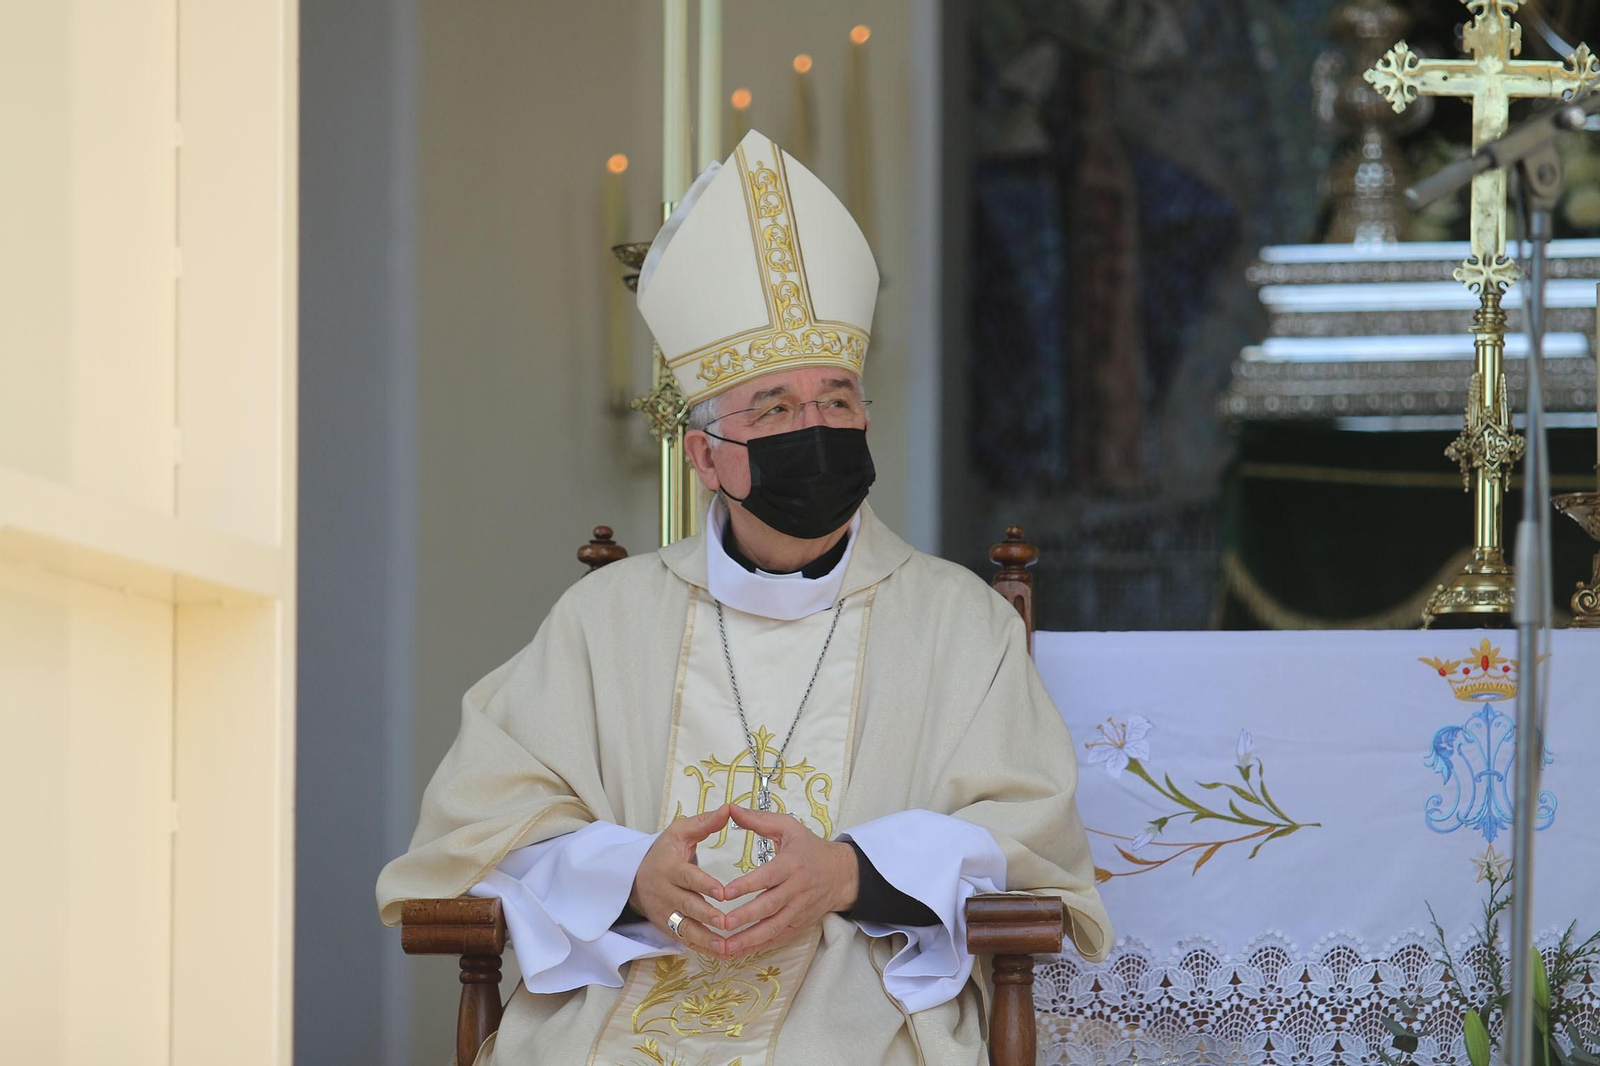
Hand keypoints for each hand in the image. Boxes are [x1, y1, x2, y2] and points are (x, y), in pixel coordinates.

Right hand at [630, 804, 732, 954]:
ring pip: (685, 929)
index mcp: (669, 867)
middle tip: (726, 923)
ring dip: (706, 940)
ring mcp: (665, 913)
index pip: (687, 877)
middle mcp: (665, 893)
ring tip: (726, 947)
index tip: (722, 892)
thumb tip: (729, 810)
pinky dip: (703, 949)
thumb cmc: (665, 852)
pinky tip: (722, 954)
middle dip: (706, 916)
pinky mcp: (667, 928)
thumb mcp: (679, 832)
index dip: (704, 885)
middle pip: (686, 906)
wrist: (635, 877)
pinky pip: (685, 941)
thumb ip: (704, 823)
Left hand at [717, 805, 859, 956]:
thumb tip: (730, 808)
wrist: (842, 874)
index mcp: (791, 864)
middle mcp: (795, 890)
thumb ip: (758, 820)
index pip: (768, 877)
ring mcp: (797, 910)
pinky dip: (757, 947)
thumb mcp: (788, 827)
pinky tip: (737, 952)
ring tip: (725, 946)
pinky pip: (777, 938)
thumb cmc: (810, 848)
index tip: (725, 892)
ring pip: (772, 928)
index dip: (747, 885)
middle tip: (721, 923)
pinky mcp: (798, 925)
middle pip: (769, 906)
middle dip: (745, 916)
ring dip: (748, 939)